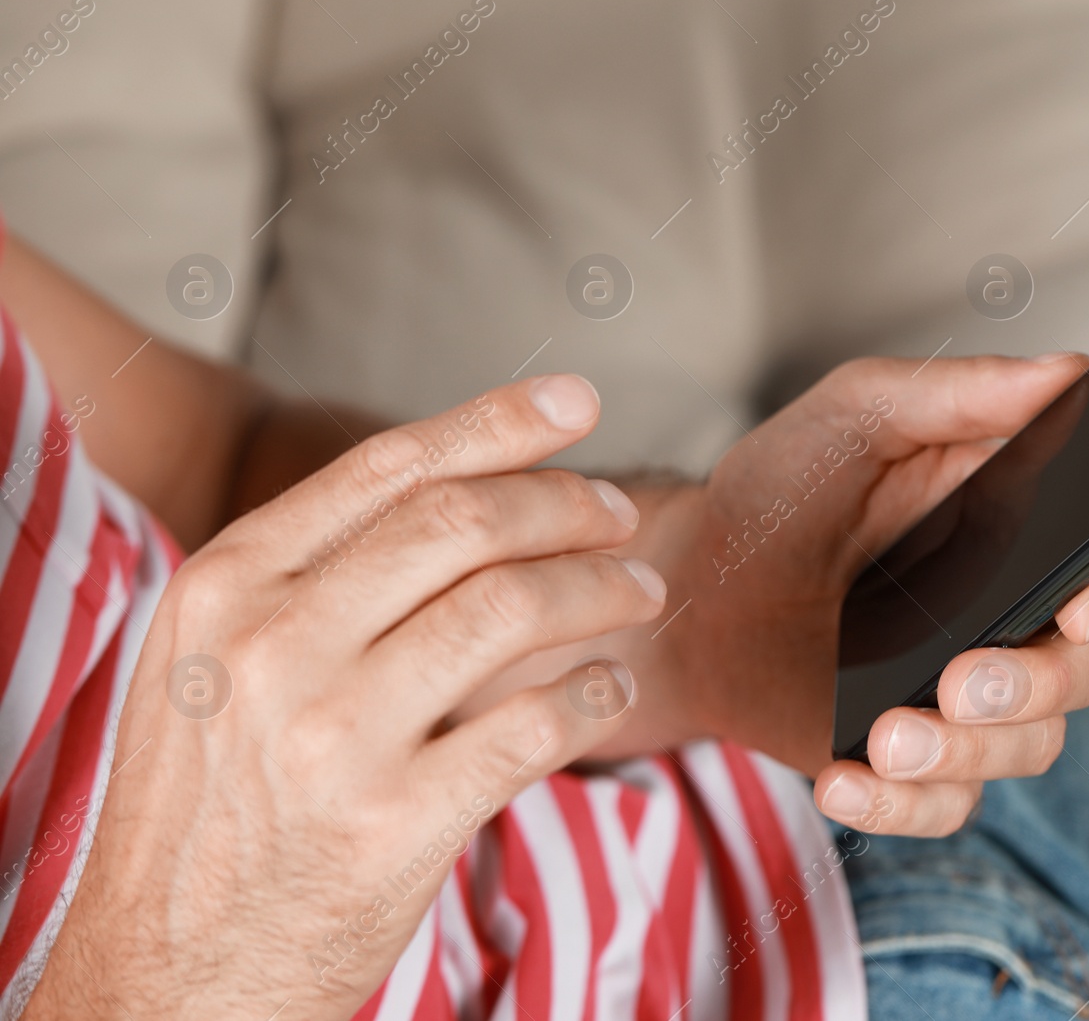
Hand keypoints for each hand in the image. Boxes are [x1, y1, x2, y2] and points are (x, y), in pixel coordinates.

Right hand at [24, 376, 664, 1019]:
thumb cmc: (209, 808)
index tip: (573, 404)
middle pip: (462, 524)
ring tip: (641, 594)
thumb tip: (454, 492)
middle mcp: (274, 647)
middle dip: (566, 504)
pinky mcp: (395, 826)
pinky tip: (609, 690)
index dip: (497, 425)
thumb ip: (311, 579)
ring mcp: (334, 737)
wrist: (168, 972)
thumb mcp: (213, 664)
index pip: (391, 469)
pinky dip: (594, 695)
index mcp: (228, 587)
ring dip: (600, 590)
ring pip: (512, 609)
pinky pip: (536, 726)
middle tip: (621, 516)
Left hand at [657, 353, 1088, 834]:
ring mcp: (956, 696)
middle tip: (955, 684)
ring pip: (1023, 749)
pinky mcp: (907, 760)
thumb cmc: (777, 493)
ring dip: (965, 754)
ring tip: (883, 739)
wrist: (691, 589)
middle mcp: (1002, 621)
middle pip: (1079, 674)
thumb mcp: (854, 418)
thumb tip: (1065, 371)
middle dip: (1032, 691)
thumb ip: (956, 393)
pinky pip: (943, 808)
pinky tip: (843, 785)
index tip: (1076, 612)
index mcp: (1011, 533)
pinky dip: (902, 810)